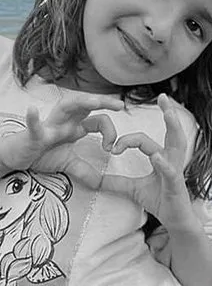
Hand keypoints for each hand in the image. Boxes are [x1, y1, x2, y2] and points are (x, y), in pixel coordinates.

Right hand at [0, 95, 122, 170]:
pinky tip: (32, 110)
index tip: (112, 148)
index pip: (98, 120)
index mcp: (75, 127)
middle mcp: (64, 122)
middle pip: (85, 106)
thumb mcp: (69, 164)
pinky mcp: (33, 135)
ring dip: (80, 103)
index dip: (110, 131)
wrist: (17, 157)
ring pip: (65, 108)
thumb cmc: (41, 154)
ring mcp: (49, 126)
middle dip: (102, 101)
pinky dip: (33, 119)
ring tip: (94, 101)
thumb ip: (86, 171)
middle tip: (120, 105)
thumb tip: (101, 183)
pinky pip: (33, 126)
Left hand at [98, 95, 195, 230]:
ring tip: (169, 114)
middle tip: (163, 96)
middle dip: (169, 113)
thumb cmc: (159, 201)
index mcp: (161, 158)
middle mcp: (171, 160)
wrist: (174, 220)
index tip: (112, 149)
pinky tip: (155, 157)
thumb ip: (116, 182)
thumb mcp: (132, 189)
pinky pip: (170, 171)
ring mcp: (175, 170)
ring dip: (174, 128)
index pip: (144, 141)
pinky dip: (163, 163)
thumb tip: (96, 179)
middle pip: (172, 132)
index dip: (126, 142)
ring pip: (177, 144)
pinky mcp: (175, 184)